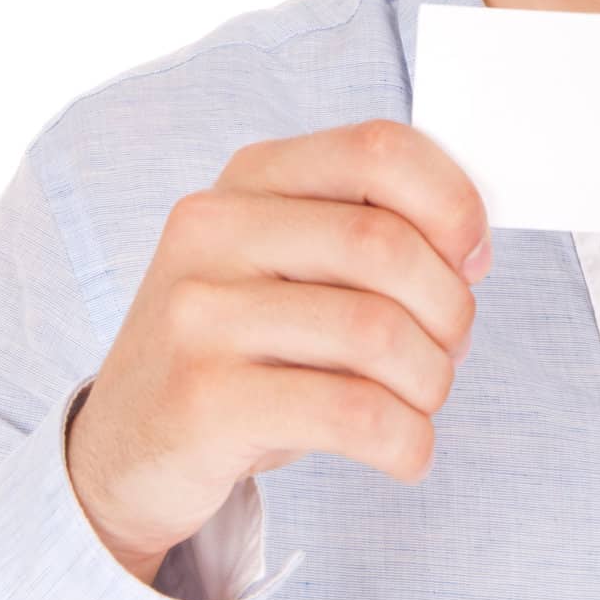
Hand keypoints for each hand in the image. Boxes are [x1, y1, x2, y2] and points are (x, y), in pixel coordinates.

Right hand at [65, 119, 490, 584]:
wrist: (124, 447)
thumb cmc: (242, 347)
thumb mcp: (290, 264)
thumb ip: (370, 230)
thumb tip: (472, 243)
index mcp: (251, 176)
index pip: (379, 149)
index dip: (453, 202)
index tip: (475, 258)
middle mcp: (215, 228)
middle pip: (385, 245)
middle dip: (449, 307)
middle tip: (449, 346)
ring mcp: (199, 313)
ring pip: (376, 332)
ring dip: (431, 379)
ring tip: (422, 399)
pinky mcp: (202, 401)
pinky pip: (350, 414)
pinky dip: (406, 439)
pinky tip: (406, 450)